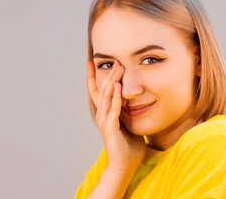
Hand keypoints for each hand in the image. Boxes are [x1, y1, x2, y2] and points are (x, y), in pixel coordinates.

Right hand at [87, 59, 146, 173]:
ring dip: (112, 81)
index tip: (92, 62)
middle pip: (102, 90)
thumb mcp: (127, 123)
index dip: (93, 77)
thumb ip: (127, 111)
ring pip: (107, 97)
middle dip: (108, 74)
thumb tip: (133, 100)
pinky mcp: (110, 128)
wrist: (125, 164)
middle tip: (114, 60)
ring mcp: (105, 121)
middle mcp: (102, 115)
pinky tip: (118, 86)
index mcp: (105, 113)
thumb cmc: (128, 145)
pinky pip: (114, 109)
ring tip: (117, 68)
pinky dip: (116, 97)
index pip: (97, 91)